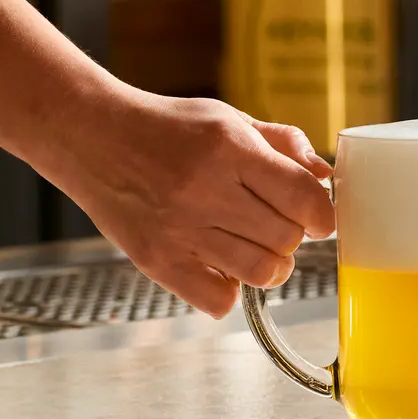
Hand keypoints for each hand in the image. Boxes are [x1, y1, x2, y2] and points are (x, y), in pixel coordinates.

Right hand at [56, 89, 333, 317]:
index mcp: (229, 149)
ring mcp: (179, 229)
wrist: (91, 136)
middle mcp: (205, 189)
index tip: (318, 217)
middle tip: (279, 226)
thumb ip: (282, 143)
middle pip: (286, 238)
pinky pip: (218, 300)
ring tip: (256, 247)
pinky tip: (221, 264)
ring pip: (260, 272)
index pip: (302, 197)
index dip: (322, 214)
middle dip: (294, 236)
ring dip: (270, 266)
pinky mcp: (157, 261)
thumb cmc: (166, 126)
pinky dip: (230, 290)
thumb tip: (326, 176)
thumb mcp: (227, 118)